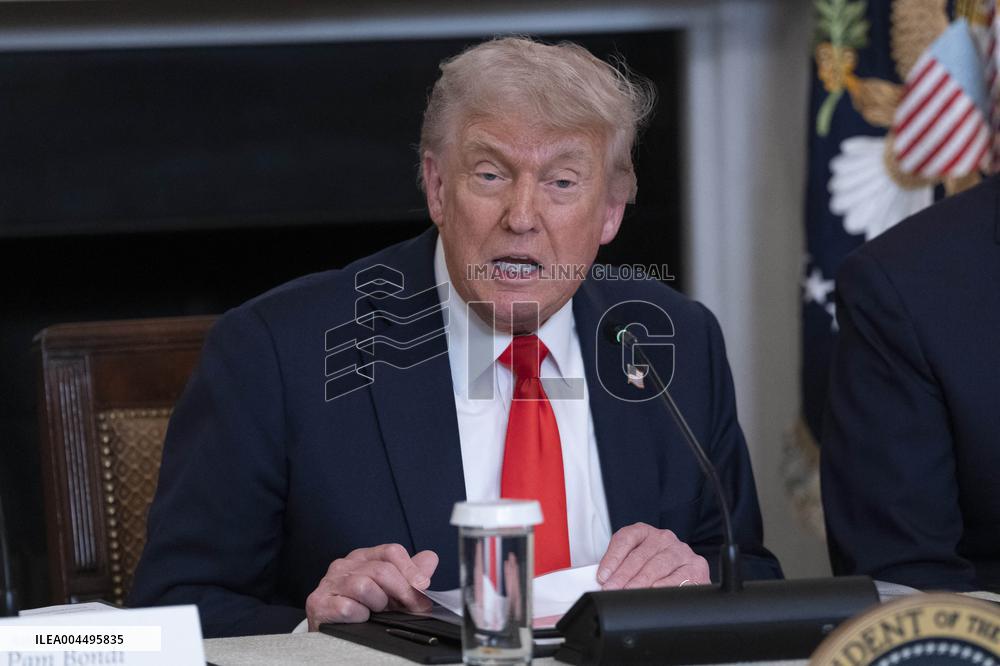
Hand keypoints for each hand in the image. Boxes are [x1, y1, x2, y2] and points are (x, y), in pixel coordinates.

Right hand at [306, 544, 438, 628]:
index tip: (423, 586)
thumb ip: (410, 575)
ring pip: (365, 586)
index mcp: (363, 557)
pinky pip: (348, 607)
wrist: (332, 636)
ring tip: (375, 611)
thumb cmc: (363, 610)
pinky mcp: (318, 603)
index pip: (391, 551)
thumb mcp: (391, 592)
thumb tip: (429, 559)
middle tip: (409, 607)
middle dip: (402, 591)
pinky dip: (360, 616)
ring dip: (377, 604)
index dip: (411, 570)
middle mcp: (344, 565)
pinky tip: (360, 618)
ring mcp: (329, 583)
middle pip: (382, 569)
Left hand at [597, 523, 709, 589]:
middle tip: (612, 589)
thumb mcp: (636, 563)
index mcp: (645, 532)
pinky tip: (655, 591)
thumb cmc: (655, 569)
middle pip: (640, 555)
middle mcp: (664, 538)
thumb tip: (604, 581)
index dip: (612, 557)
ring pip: (658, 565)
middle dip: (623, 575)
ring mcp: (681, 551)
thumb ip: (620, 568)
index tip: (603, 575)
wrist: (688, 576)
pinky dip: (665, 585)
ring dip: (641, 581)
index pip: (625, 539)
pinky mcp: (697, 567)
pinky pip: (679, 577)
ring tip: (629, 592)